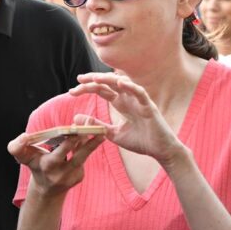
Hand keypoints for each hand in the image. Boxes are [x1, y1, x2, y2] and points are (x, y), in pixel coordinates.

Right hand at [8, 129, 103, 199]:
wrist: (45, 189)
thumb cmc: (34, 165)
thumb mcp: (21, 157)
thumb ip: (16, 147)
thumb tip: (24, 136)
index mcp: (48, 166)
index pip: (60, 153)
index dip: (67, 141)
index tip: (75, 129)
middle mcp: (62, 172)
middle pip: (77, 155)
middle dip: (85, 139)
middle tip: (93, 124)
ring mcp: (72, 175)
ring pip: (84, 156)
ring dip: (94, 142)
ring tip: (103, 130)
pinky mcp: (79, 176)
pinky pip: (83, 158)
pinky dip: (87, 146)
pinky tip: (91, 136)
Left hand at [68, 73, 183, 162]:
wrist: (159, 151)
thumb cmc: (140, 141)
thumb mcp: (112, 133)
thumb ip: (96, 124)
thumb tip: (76, 118)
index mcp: (120, 103)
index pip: (101, 90)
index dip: (87, 88)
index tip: (71, 91)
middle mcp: (128, 98)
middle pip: (109, 83)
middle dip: (93, 80)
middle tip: (78, 79)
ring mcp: (138, 100)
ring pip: (123, 84)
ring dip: (109, 79)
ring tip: (95, 78)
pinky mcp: (149, 106)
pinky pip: (140, 93)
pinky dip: (131, 87)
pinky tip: (120, 84)